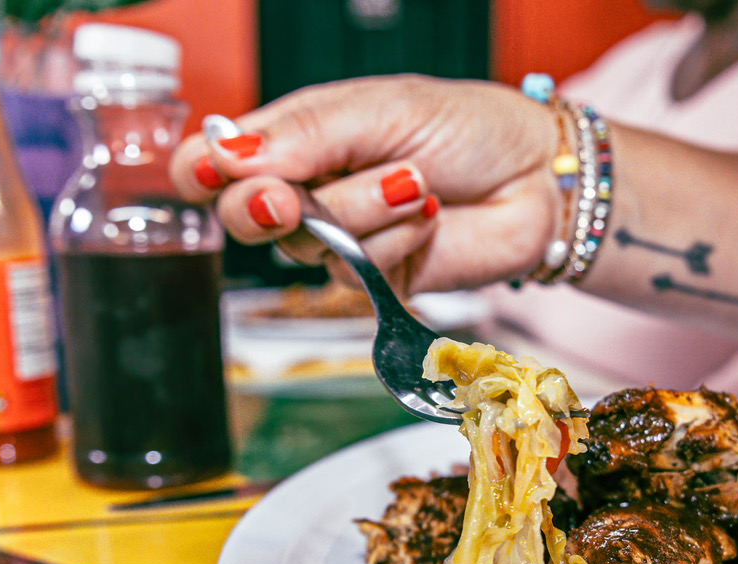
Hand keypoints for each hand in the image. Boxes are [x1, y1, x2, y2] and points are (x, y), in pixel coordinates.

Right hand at [171, 74, 561, 294]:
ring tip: (416, 182)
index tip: (210, 173)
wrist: (536, 180)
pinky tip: (428, 220)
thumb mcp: (384, 108)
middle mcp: (311, 190)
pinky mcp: (377, 281)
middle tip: (292, 198)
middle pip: (244, 215)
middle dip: (267, 206)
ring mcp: (342, 239)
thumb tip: (227, 154)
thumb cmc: (468, 130)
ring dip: (362, 212)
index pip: (217, 161)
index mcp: (297, 138)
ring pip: (307, 245)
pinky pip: (354, 276)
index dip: (201, 172)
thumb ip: (307, 133)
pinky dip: (394, 243)